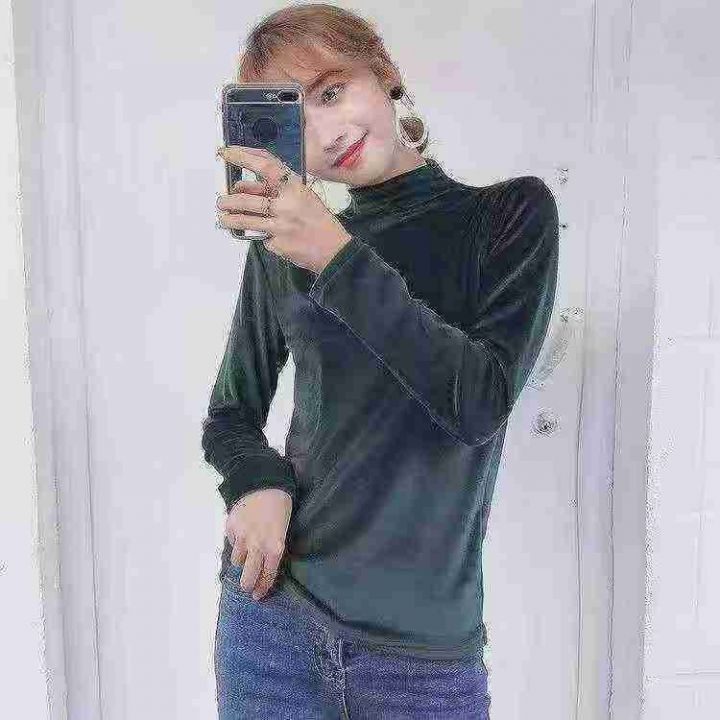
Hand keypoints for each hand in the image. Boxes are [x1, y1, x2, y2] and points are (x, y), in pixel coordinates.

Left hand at [216, 145, 351, 273]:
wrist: (335, 250)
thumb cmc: (318, 220)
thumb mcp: (303, 197)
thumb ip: (276, 190)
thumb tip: (243, 188)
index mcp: (294, 187)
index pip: (265, 165)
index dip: (242, 157)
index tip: (225, 153)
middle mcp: (286, 204)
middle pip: (246, 198)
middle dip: (229, 200)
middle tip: (223, 202)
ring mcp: (280, 225)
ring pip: (245, 219)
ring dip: (230, 219)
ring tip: (225, 218)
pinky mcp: (277, 244)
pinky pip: (261, 238)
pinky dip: (261, 237)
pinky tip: (268, 237)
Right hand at [225, 487, 292, 600]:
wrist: (263, 482)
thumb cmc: (280, 505)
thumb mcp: (283, 528)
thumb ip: (274, 546)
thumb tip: (266, 562)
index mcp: (275, 547)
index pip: (267, 575)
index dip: (262, 588)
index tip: (258, 596)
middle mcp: (257, 546)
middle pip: (247, 577)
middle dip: (247, 585)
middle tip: (247, 586)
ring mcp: (242, 538)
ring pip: (237, 560)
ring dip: (241, 559)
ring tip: (246, 552)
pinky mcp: (230, 528)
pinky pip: (231, 542)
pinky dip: (236, 541)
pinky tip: (242, 533)